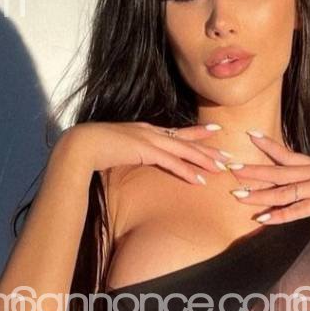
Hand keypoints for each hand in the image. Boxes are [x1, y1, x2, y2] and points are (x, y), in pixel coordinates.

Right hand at [55, 121, 230, 185]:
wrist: (80, 145)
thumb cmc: (92, 149)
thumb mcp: (115, 149)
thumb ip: (127, 152)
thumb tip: (130, 159)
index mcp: (144, 130)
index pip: (176, 131)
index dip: (196, 133)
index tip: (214, 132)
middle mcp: (150, 131)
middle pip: (186, 140)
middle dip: (209, 148)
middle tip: (228, 156)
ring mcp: (149, 139)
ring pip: (184, 150)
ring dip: (204, 160)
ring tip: (221, 169)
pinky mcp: (145, 150)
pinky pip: (172, 162)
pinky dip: (187, 171)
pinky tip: (200, 180)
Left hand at [227, 131, 309, 235]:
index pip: (289, 153)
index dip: (268, 145)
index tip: (249, 135)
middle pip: (280, 171)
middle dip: (254, 171)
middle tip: (232, 169)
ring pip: (285, 190)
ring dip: (260, 195)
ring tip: (239, 197)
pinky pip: (298, 210)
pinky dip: (280, 215)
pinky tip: (264, 218)